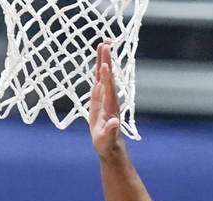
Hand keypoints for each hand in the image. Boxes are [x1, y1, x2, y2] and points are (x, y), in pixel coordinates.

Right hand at [88, 42, 123, 158]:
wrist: (108, 144)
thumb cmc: (107, 142)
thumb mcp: (107, 138)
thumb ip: (110, 130)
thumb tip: (113, 122)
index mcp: (110, 106)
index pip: (108, 89)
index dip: (106, 78)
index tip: (104, 66)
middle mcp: (109, 98)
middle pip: (107, 76)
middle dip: (106, 61)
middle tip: (106, 44)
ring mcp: (105, 96)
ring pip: (104, 75)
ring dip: (104, 60)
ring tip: (104, 44)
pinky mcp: (99, 98)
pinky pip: (99, 80)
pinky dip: (99, 69)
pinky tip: (99, 60)